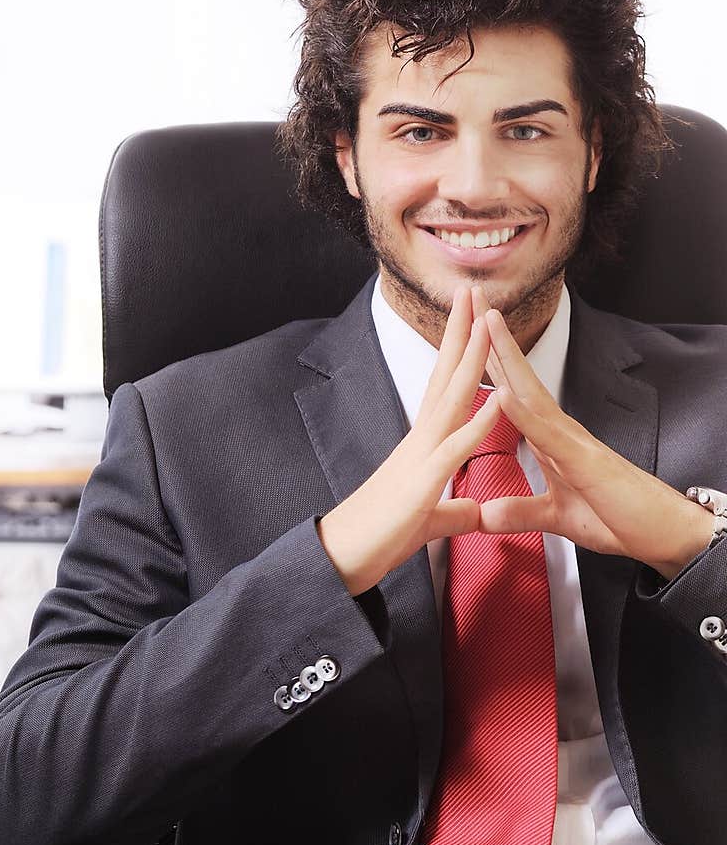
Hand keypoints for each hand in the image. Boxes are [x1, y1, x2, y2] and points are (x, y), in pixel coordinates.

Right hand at [317, 284, 501, 595]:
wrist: (347, 557)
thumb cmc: (383, 535)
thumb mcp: (431, 520)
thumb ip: (455, 511)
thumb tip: (474, 511)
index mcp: (425, 442)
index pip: (448, 385)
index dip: (462, 350)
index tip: (474, 316)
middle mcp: (421, 437)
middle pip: (447, 373)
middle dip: (462, 330)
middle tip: (472, 288)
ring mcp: (420, 454)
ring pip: (451, 397)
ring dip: (471, 358)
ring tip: (486, 320)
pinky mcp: (422, 481)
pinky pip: (455, 447)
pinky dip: (478, 424)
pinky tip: (496, 401)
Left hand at [475, 301, 713, 579]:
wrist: (661, 533)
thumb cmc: (617, 517)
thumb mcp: (556, 518)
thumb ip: (520, 512)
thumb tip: (485, 516)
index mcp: (550, 440)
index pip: (513, 393)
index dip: (489, 363)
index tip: (465, 335)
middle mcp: (560, 431)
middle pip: (519, 378)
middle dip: (493, 341)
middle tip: (471, 300)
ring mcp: (573, 442)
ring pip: (532, 392)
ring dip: (508, 358)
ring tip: (486, 322)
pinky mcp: (584, 462)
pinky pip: (548, 435)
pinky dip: (524, 415)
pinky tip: (503, 393)